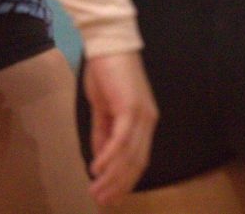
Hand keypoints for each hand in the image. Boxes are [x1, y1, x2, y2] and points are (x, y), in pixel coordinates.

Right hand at [83, 50, 157, 206]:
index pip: (138, 160)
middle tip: (101, 201)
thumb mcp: (103, 109)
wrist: (109, 45)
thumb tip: (100, 159)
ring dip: (112, 176)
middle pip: (136, 163)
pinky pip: (121, 139)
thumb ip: (103, 133)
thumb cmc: (107, 73)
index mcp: (144, 122)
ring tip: (96, 191)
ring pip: (129, 155)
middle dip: (119, 185)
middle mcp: (147, 121)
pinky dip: (109, 156)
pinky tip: (97, 168)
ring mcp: (141, 114)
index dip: (125, 181)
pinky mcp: (131, 107)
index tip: (110, 197)